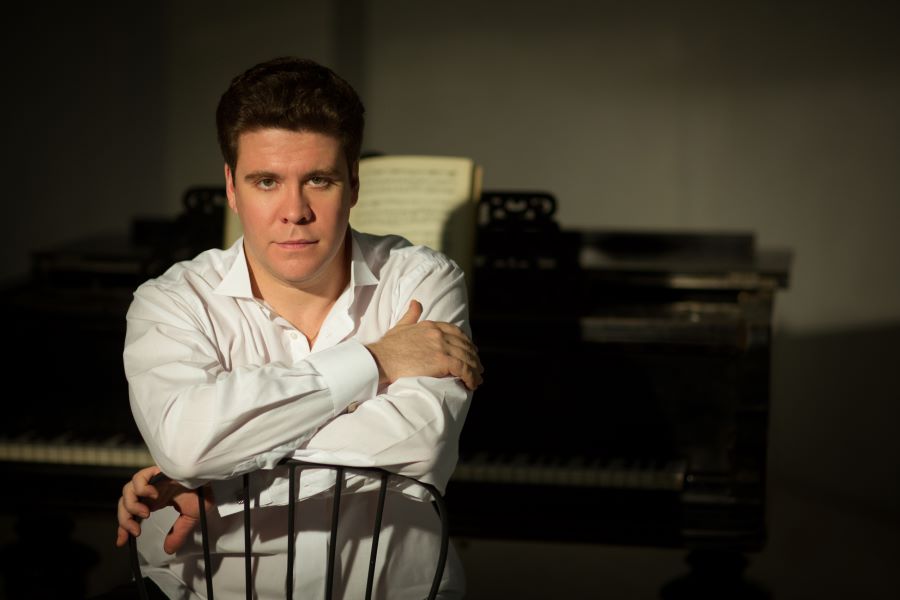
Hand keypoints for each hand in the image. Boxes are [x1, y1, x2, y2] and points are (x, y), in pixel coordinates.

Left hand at [115, 465, 211, 553]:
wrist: (211, 480)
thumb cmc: (202, 493)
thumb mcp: (189, 518)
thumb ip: (178, 533)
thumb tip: (169, 550)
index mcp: (154, 500)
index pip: (131, 513)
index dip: (124, 526)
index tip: (121, 541)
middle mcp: (150, 490)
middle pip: (125, 503)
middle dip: (125, 520)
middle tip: (136, 532)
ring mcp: (152, 480)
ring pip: (127, 491)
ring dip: (132, 506)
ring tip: (145, 514)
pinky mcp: (156, 471)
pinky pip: (138, 478)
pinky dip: (140, 488)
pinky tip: (152, 495)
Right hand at [366, 300, 483, 389]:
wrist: (380, 359)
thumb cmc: (387, 347)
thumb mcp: (400, 326)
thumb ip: (411, 315)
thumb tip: (416, 302)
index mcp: (431, 326)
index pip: (456, 332)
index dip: (466, 343)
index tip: (470, 351)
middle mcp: (439, 334)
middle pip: (465, 345)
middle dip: (473, 358)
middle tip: (477, 368)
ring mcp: (441, 347)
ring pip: (467, 358)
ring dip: (475, 370)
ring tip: (477, 380)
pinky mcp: (442, 361)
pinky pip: (463, 369)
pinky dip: (471, 377)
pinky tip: (472, 384)